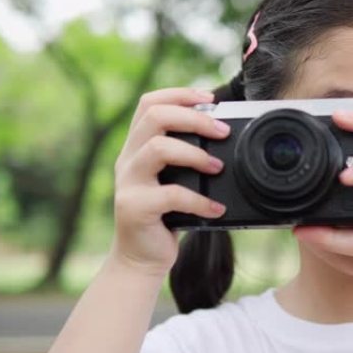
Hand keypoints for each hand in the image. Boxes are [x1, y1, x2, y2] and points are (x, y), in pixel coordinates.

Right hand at [112, 88, 229, 275]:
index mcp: (137, 147)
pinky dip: (199, 200)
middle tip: (222, 132)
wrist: (141, 258)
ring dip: (196, 154)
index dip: (179, 94)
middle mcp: (128, 159)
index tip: (210, 98)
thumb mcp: (174, 180)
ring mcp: (128, 183)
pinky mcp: (134, 208)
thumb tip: (224, 136)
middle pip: (155, 117)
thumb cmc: (165, 216)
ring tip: (218, 167)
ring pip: (158, 149)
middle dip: (194, 119)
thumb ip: (187, 157)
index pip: (150, 103)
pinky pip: (171, 195)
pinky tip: (216, 209)